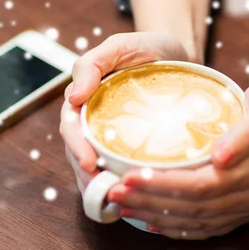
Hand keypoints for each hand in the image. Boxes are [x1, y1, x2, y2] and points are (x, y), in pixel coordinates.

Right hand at [60, 32, 189, 193]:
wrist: (178, 55)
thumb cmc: (146, 48)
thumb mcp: (119, 46)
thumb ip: (92, 64)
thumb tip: (74, 97)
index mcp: (84, 100)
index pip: (70, 127)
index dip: (76, 146)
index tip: (89, 163)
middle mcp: (92, 120)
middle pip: (79, 152)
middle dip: (86, 175)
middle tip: (103, 191)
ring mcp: (110, 135)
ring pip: (95, 165)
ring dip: (99, 187)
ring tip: (113, 203)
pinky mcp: (130, 146)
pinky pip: (118, 167)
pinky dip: (119, 185)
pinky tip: (127, 202)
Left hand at [107, 78, 248, 238]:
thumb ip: (246, 132)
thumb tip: (219, 156)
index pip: (200, 185)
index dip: (162, 185)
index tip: (128, 176)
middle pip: (192, 207)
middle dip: (149, 201)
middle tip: (114, 192)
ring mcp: (248, 206)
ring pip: (196, 221)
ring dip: (156, 216)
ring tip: (123, 206)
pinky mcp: (243, 209)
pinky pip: (207, 227)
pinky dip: (177, 228)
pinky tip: (153, 222)